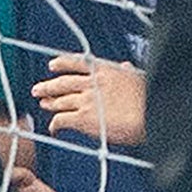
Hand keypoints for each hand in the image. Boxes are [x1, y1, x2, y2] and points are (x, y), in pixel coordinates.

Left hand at [34, 49, 148, 145]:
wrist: (151, 113)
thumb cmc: (150, 98)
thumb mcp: (139, 76)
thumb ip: (127, 72)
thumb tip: (125, 66)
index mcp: (105, 70)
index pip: (77, 63)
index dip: (62, 63)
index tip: (53, 65)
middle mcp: (92, 83)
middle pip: (63, 83)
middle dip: (49, 86)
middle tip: (39, 89)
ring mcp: (86, 100)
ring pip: (60, 101)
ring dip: (50, 103)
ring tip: (44, 105)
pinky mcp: (83, 118)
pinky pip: (61, 120)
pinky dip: (54, 124)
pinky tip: (53, 129)